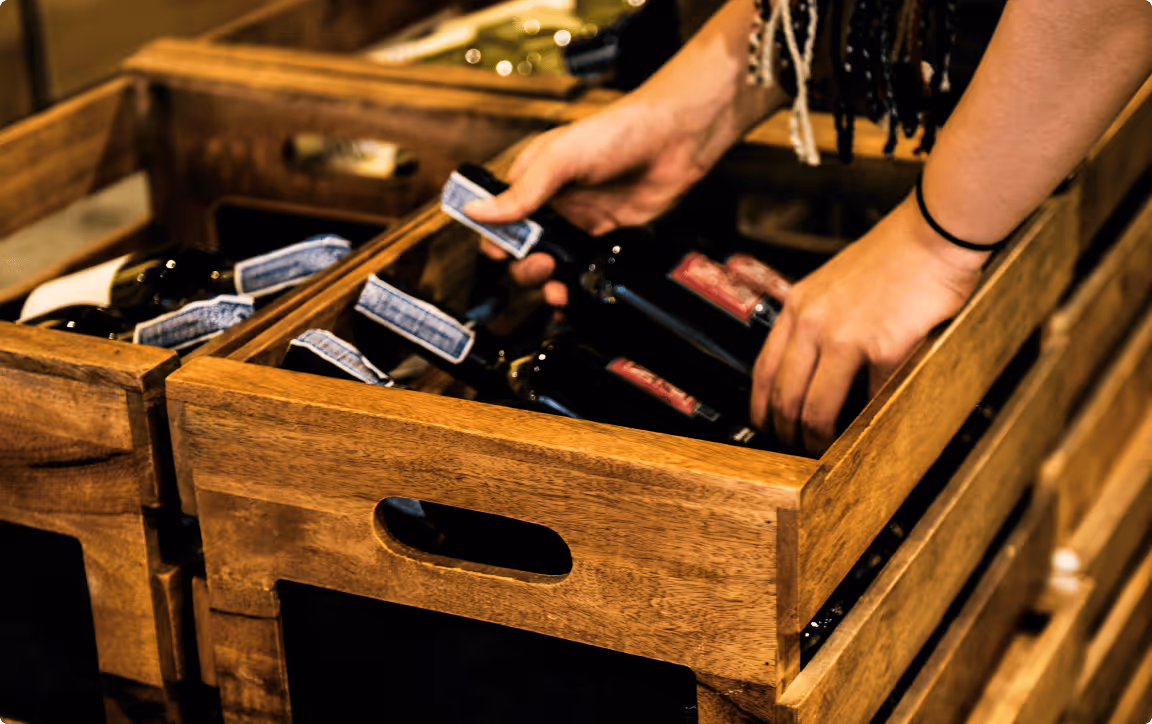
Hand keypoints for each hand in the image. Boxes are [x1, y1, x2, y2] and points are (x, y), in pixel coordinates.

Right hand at [463, 97, 720, 305]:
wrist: (674, 141)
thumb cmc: (617, 133)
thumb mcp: (560, 158)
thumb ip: (521, 192)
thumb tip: (476, 211)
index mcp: (531, 180)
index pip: (498, 219)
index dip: (496, 241)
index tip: (503, 254)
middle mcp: (550, 203)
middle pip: (521, 250)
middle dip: (524, 266)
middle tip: (543, 265)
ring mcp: (577, 222)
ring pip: (550, 265)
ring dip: (547, 284)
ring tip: (557, 290)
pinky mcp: (603, 237)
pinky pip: (581, 268)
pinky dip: (574, 286)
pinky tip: (574, 296)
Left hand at [751, 196, 990, 453]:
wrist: (933, 234)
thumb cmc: (893, 257)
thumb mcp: (832, 284)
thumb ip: (816, 321)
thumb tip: (810, 369)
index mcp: (798, 307)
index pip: (763, 370)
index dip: (762, 408)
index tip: (766, 427)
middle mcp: (812, 323)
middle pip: (785, 397)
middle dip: (788, 433)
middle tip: (796, 451)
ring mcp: (845, 337)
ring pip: (817, 408)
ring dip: (819, 438)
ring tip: (827, 451)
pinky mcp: (883, 348)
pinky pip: (869, 398)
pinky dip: (868, 419)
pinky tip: (870, 428)